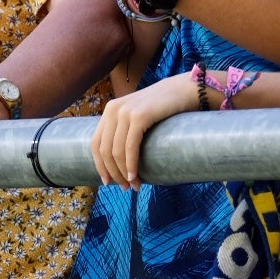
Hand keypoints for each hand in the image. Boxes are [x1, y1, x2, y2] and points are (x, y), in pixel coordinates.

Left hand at [90, 73, 196, 188]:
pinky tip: (135, 176)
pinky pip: (130, 147)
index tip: (108, 182)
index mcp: (110, 110)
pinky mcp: (139, 116)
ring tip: (134, 185)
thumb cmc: (163, 108)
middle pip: (105, 150)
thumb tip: (118, 162)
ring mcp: (125, 112)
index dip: (100, 166)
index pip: (96, 143)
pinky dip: (131, 164)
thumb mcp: (137, 116)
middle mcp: (113, 110)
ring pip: (116, 151)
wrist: (183, 90)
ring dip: (124, 173)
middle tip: (125, 188)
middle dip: (113, 173)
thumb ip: (125, 130)